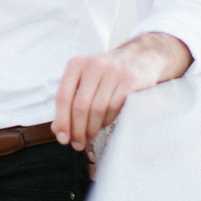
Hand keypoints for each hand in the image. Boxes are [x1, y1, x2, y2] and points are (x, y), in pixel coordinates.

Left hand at [52, 32, 191, 150]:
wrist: (142, 57)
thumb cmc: (108, 74)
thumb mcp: (85, 80)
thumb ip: (70, 101)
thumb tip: (57, 130)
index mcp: (76, 64)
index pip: (63, 96)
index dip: (61, 120)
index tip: (62, 138)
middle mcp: (93, 65)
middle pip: (79, 106)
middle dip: (77, 130)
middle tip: (78, 144)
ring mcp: (113, 71)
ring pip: (97, 109)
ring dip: (92, 128)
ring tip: (90, 137)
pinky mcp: (130, 80)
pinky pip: (114, 107)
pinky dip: (108, 120)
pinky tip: (105, 124)